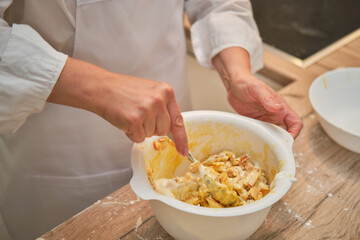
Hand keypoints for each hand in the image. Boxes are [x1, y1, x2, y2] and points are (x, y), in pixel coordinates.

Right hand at [48, 57, 188, 154]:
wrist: (101, 87)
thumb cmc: (124, 90)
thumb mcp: (150, 92)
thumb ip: (163, 107)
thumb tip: (172, 130)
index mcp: (166, 91)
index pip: (178, 120)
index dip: (181, 138)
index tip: (184, 151)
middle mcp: (159, 100)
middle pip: (164, 130)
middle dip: (152, 128)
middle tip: (139, 115)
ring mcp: (147, 110)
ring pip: (151, 135)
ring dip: (140, 130)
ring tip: (131, 114)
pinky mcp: (135, 120)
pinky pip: (139, 139)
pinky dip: (131, 134)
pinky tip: (125, 120)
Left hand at [212, 47, 301, 137]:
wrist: (234, 85)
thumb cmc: (248, 83)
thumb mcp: (257, 89)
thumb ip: (268, 99)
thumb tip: (278, 108)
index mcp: (281, 108)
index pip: (295, 122)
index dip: (295, 132)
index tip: (288, 140)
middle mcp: (275, 115)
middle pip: (285, 133)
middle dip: (282, 141)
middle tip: (273, 147)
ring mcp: (265, 120)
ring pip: (273, 135)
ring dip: (270, 141)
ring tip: (262, 145)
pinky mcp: (256, 123)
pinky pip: (261, 134)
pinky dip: (260, 139)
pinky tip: (253, 140)